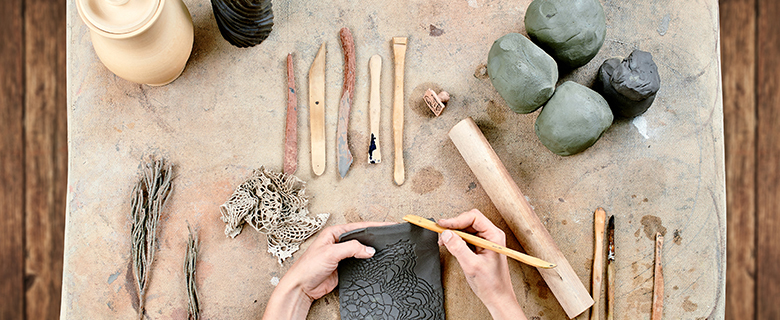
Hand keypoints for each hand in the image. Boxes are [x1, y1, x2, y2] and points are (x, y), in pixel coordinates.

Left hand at [262, 221, 391, 319]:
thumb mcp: (330, 253)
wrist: (302, 287)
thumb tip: (368, 249)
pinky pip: (359, 263)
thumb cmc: (308, 267)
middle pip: (361, 238)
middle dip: (373, 238)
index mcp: (334, 233)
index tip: (387, 226)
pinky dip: (366, 262)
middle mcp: (338, 243)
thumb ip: (351, 248)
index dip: (373, 226)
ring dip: (369, 251)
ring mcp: (341, 255)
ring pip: (360, 251)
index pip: (358, 227)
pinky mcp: (344, 267)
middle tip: (388, 238)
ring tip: (384, 249)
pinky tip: (373, 262)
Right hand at [438, 209, 526, 319]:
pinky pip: (466, 238)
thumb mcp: (472, 265)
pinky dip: (456, 240)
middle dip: (453, 226)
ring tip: (444, 241)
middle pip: (469, 221)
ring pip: (466, 229)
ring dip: (454, 233)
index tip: (443, 225)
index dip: (456, 220)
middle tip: (441, 232)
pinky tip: (450, 246)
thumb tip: (446, 234)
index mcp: (494, 236)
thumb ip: (458, 248)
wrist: (497, 298)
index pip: (474, 217)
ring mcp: (485, 241)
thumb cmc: (492, 284)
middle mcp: (490, 236)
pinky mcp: (480, 248)